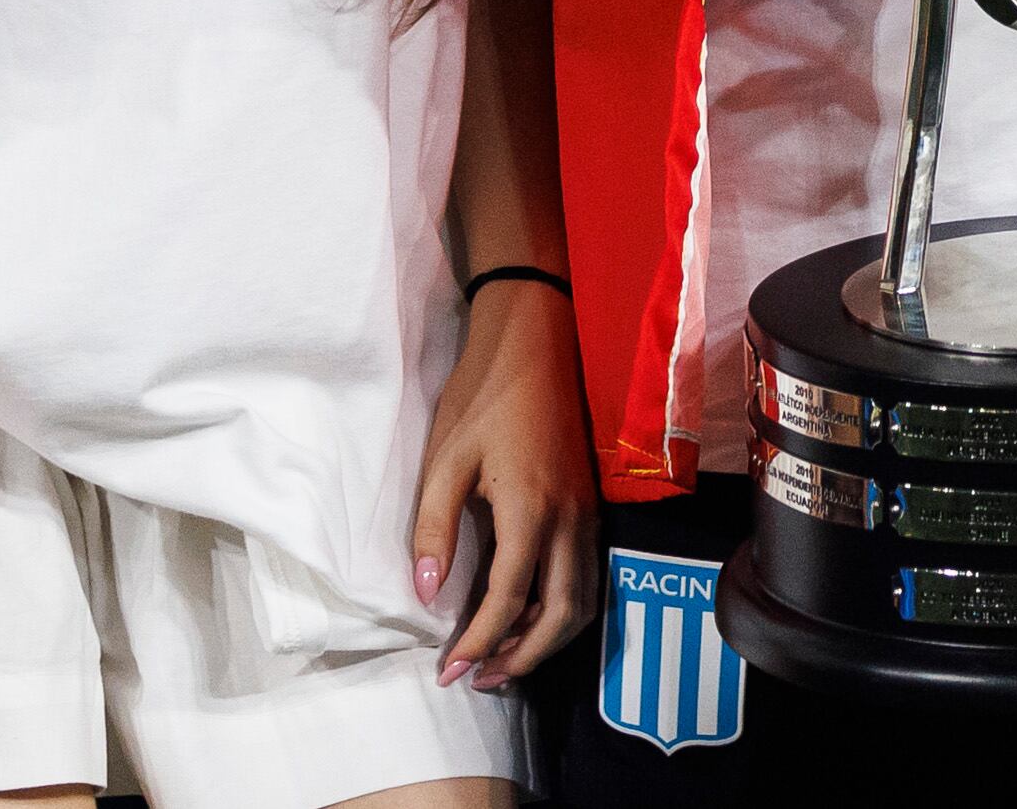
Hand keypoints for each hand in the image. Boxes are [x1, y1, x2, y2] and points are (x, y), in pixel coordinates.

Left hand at [412, 273, 596, 690]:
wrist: (537, 339)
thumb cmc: (484, 395)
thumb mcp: (445, 459)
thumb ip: (434, 529)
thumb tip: (426, 594)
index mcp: (532, 509)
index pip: (509, 598)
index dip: (479, 643)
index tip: (449, 671)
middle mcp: (570, 520)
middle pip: (560, 616)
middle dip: (521, 656)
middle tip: (479, 678)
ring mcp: (587, 513)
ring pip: (582, 601)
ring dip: (545, 639)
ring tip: (501, 656)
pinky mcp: (590, 505)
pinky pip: (584, 576)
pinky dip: (559, 610)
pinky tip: (525, 612)